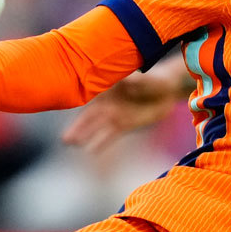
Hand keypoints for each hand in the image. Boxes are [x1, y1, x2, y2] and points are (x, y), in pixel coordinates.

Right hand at [61, 67, 190, 152]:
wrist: (167, 91)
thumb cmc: (155, 80)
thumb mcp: (147, 79)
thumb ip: (136, 81)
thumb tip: (127, 81)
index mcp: (108, 87)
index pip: (89, 92)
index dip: (76, 99)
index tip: (64, 106)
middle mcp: (107, 102)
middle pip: (88, 115)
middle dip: (77, 125)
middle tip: (64, 136)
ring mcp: (113, 114)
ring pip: (95, 127)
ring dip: (83, 135)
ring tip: (69, 143)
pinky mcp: (123, 125)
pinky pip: (109, 136)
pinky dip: (100, 143)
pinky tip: (90, 152)